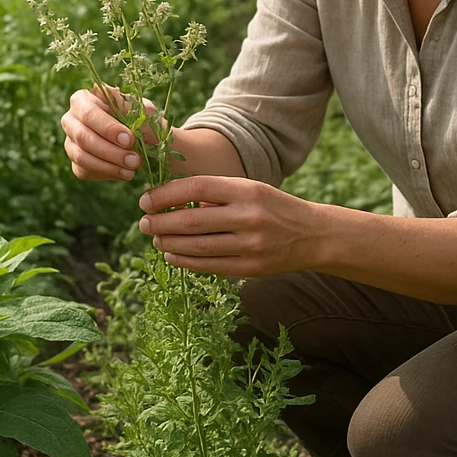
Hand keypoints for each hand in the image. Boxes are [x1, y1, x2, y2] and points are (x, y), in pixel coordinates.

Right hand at [60, 84, 162, 181]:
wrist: (142, 138)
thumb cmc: (139, 117)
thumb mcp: (142, 109)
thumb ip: (134, 109)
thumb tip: (125, 110)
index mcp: (82, 99)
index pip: (89, 114)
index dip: (108, 128)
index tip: (129, 139)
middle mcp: (70, 119)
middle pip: (83, 137)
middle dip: (111, 151)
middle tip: (135, 160)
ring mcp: (70, 141)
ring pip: (82, 157)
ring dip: (109, 166)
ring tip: (132, 169)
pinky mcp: (75, 162)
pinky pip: (84, 171)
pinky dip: (106, 173)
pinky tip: (124, 173)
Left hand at [137, 176, 320, 276]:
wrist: (313, 235)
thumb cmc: (274, 208)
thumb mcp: (250, 190)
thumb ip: (217, 195)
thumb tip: (171, 203)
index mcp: (247, 190)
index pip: (197, 188)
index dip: (166, 194)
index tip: (146, 200)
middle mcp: (249, 216)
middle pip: (192, 220)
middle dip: (161, 222)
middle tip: (143, 222)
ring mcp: (251, 245)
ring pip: (198, 246)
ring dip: (169, 242)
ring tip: (155, 238)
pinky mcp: (252, 268)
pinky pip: (210, 266)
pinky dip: (186, 261)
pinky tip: (172, 254)